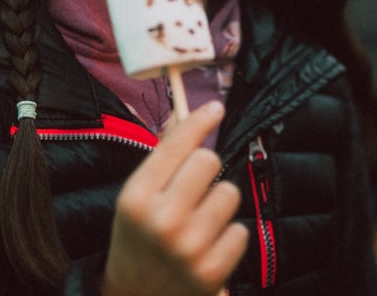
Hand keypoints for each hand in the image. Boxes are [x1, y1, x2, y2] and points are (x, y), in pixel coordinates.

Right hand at [103, 101, 247, 295]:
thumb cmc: (137, 240)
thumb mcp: (136, 199)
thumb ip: (162, 161)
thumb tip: (191, 117)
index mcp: (136, 197)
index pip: (176, 145)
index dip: (199, 121)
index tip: (216, 107)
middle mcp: (161, 219)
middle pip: (208, 161)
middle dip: (206, 169)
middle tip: (194, 187)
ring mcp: (188, 247)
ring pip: (229, 193)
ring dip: (219, 203)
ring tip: (199, 221)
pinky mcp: (212, 270)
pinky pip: (240, 230)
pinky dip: (228, 235)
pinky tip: (207, 247)